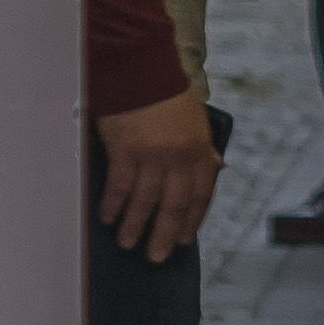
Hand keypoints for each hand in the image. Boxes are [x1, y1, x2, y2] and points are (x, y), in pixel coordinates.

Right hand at [94, 91, 221, 261]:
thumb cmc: (168, 91)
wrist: (141, 67)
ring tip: (128, 244)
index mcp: (199, 151)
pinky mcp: (124, 152)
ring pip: (144, 202)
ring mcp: (151, 157)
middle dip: (164, 235)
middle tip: (156, 257)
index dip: (192, 221)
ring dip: (135, 226)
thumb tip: (215, 167)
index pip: (200, 196)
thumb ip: (203, 146)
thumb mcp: (196, 119)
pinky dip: (113, 205)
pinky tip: (108, 218)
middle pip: (172, 206)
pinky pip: (119, 187)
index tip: (185, 240)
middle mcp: (178, 158)